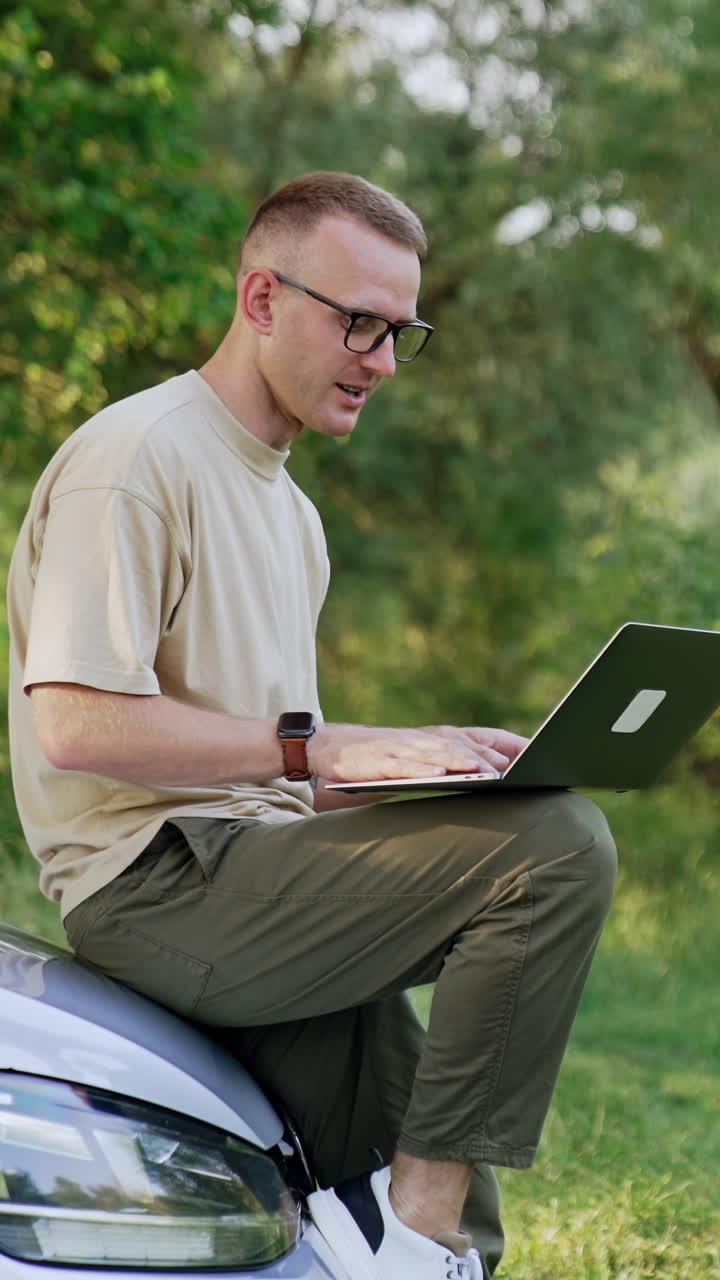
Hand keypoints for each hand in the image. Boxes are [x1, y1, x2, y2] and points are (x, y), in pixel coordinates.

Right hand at [309, 723, 526, 782]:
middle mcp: (425, 739)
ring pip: (438, 753)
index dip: (510, 744)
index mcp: (439, 738)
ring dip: (463, 760)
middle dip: (492, 755)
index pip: (482, 737)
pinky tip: (438, 774)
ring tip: (486, 771)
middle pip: (465, 744)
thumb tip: (495, 777)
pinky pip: (404, 765)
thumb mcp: (421, 760)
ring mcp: (402, 748)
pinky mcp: (380, 760)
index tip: (540, 753)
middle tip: (521, 766)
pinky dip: (422, 768)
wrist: (331, 747)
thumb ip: (453, 765)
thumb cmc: (382, 757)